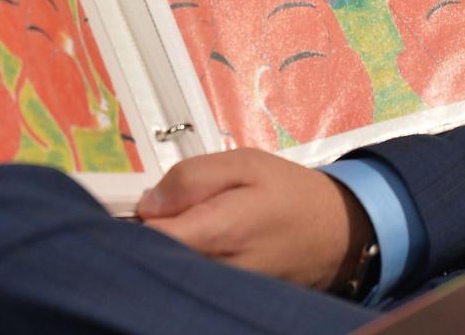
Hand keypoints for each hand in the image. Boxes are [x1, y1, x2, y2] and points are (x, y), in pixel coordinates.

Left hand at [135, 149, 374, 292]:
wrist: (336, 234)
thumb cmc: (289, 194)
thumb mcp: (245, 163)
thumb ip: (193, 177)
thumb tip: (149, 202)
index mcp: (220, 233)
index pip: (153, 240)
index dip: (132, 225)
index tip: (127, 207)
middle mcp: (219, 274)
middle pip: (158, 261)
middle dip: (145, 239)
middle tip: (149, 216)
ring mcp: (225, 293)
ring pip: (173, 274)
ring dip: (163, 253)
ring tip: (171, 229)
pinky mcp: (229, 301)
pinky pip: (191, 284)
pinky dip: (182, 267)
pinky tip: (188, 248)